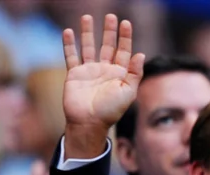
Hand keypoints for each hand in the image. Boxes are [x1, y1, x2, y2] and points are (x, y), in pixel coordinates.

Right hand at [62, 14, 144, 158]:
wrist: (89, 122)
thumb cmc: (111, 110)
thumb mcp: (128, 92)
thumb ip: (134, 73)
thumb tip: (141, 54)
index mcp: (119, 74)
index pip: (123, 51)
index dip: (125, 37)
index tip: (126, 23)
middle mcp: (105, 70)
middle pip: (107, 45)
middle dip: (109, 31)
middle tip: (111, 16)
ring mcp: (89, 71)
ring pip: (88, 47)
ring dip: (88, 32)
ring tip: (87, 17)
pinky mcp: (74, 74)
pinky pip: (71, 56)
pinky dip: (69, 44)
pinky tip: (68, 32)